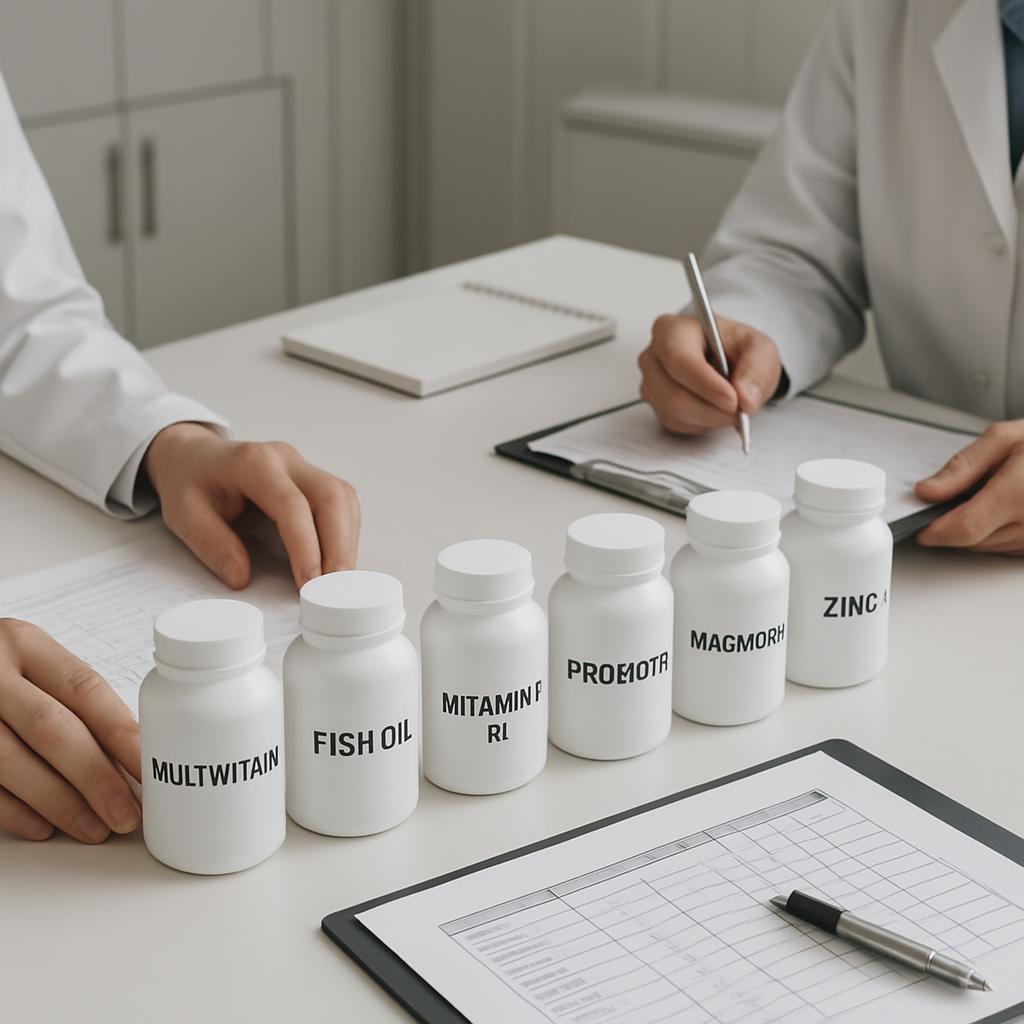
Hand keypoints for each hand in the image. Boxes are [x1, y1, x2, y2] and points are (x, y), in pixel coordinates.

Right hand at [0, 619, 140, 841]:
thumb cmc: (0, 673)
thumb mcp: (33, 666)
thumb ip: (72, 702)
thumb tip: (130, 758)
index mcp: (25, 645)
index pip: (85, 690)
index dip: (122, 734)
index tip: (151, 769)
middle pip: (52, 729)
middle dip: (96, 778)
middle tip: (126, 814)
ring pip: (13, 763)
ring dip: (60, 804)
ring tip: (94, 828)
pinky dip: (15, 812)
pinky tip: (45, 827)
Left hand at [144, 424, 360, 589]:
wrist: (194, 455)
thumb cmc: (189, 481)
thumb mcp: (183, 514)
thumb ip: (212, 544)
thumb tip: (242, 577)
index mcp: (253, 463)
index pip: (293, 505)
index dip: (306, 546)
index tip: (309, 583)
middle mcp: (286, 459)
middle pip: (332, 497)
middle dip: (339, 547)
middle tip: (334, 590)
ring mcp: (304, 467)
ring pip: (344, 500)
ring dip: (347, 543)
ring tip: (337, 583)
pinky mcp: (313, 479)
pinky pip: (342, 505)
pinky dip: (344, 536)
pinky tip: (335, 562)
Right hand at [638, 314, 781, 433]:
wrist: (726, 360)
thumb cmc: (734, 347)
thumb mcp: (759, 348)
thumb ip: (757, 369)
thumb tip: (745, 398)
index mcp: (673, 330)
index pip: (680, 360)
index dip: (706, 385)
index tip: (733, 400)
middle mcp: (654, 356)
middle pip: (672, 394)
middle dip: (710, 410)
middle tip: (738, 412)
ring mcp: (650, 382)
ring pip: (674, 413)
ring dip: (708, 418)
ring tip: (729, 408)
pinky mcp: (654, 404)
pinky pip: (674, 423)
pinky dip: (700, 423)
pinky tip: (713, 409)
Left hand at [915, 421, 1023, 553]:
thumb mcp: (1003, 439)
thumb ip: (962, 467)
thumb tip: (927, 491)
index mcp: (1021, 492)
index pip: (966, 527)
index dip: (937, 531)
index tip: (921, 527)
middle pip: (973, 541)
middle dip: (954, 525)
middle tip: (957, 499)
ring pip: (988, 547)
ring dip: (975, 530)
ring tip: (989, 497)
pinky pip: (1007, 548)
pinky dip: (996, 533)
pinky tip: (1003, 511)